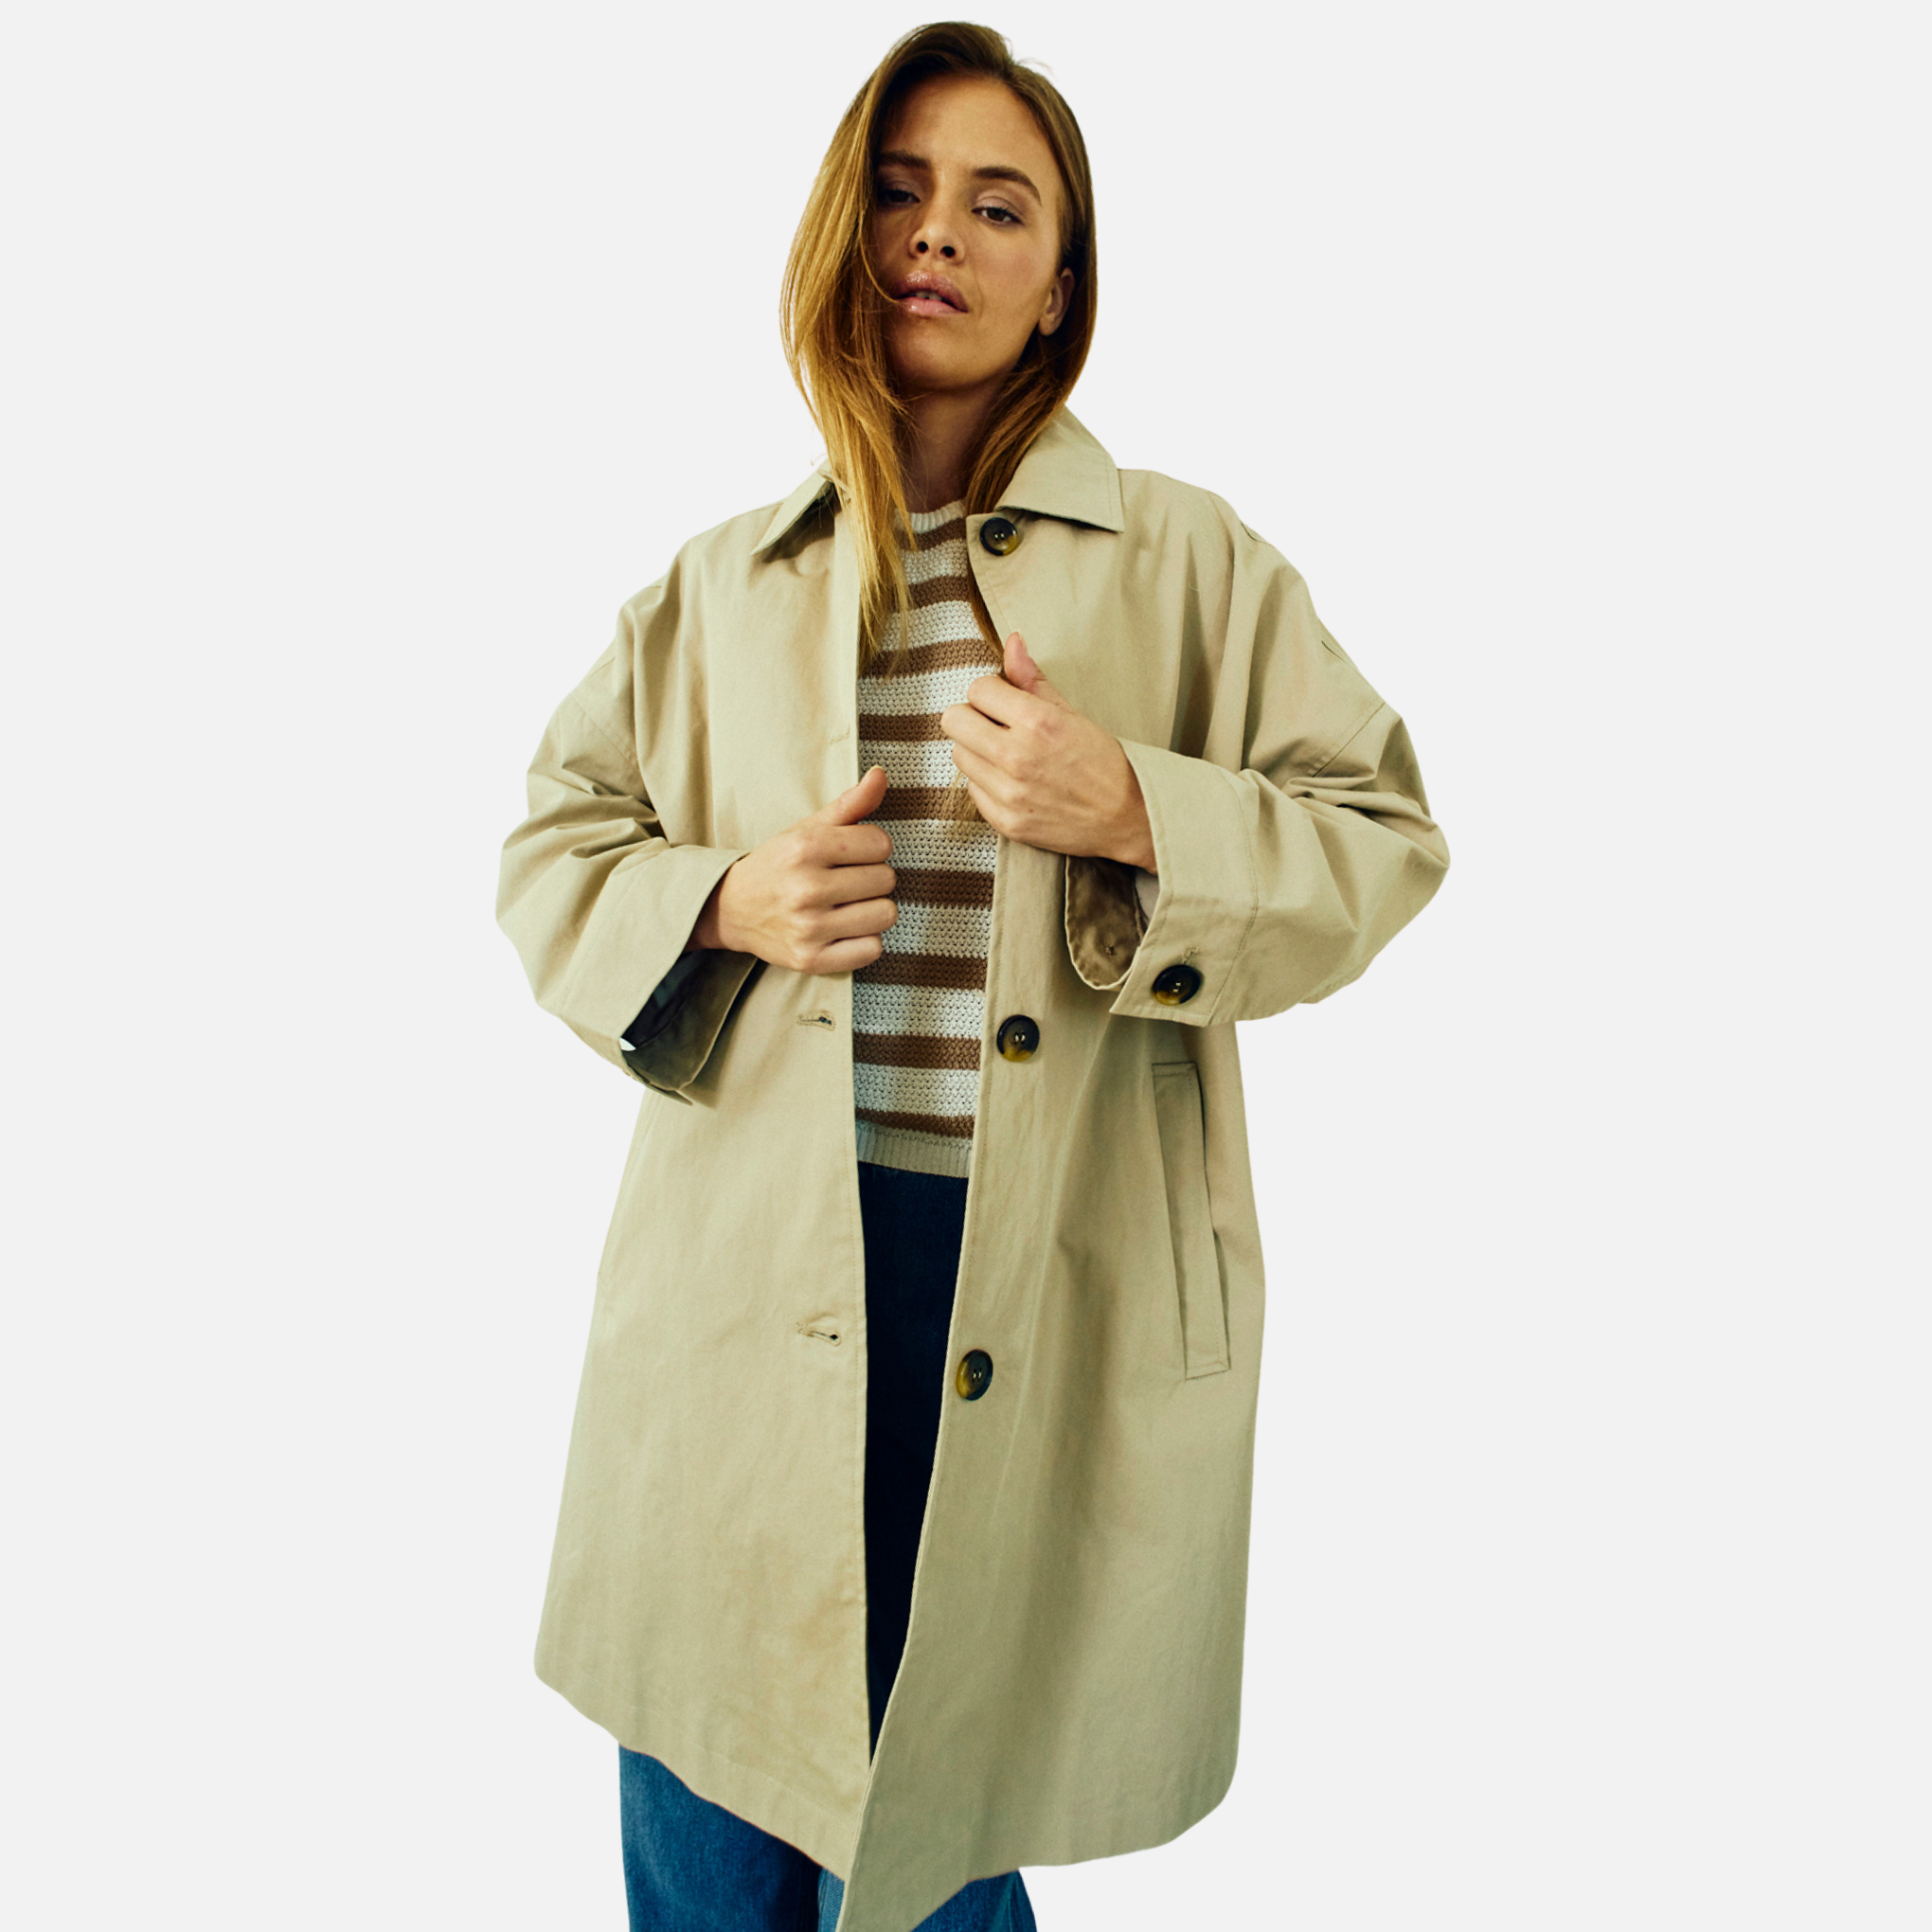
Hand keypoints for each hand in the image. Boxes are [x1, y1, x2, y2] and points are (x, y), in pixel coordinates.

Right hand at [686, 767, 897, 973]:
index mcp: (806, 848)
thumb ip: (850, 804)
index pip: (881, 843)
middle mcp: (806, 888)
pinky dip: (865, 941)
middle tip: (847, 881)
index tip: (852, 854)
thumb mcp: (808, 829)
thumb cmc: (779, 865)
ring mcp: (808, 927)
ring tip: (848, 905)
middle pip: (886, 879)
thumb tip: (881, 774)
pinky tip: (844, 930)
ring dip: (873, 909)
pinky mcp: (811, 959)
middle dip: (873, 877)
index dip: (873, 847)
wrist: (731, 908)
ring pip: (885, 915)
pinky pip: (872, 950)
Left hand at [939, 633, 1155, 867]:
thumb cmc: (1104, 764)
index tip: (1003, 701)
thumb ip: (1034, 681)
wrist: (1126, 818)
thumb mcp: (1073, 714)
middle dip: (973, 717)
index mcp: (1038, 723)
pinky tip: (1012, 782)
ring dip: (977, 750)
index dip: (990, 692)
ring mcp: (1009, 793)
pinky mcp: (1005, 820)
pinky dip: (986, 783)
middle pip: (954, 720)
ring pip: (958, 754)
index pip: (977, 689)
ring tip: (1006, 755)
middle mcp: (1018, 757)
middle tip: (995, 725)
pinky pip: (972, 789)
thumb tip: (1012, 643)